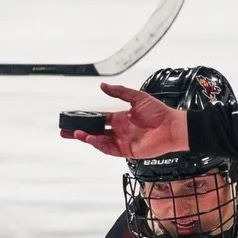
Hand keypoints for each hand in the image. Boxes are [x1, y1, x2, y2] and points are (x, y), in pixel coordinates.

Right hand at [62, 83, 188, 159]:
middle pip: (94, 132)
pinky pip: (110, 149)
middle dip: (79, 132)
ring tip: (76, 134)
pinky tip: (91, 139)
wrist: (172, 127)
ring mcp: (122, 141)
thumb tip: (103, 86)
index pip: (98, 119)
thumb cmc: (159, 112)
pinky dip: (99, 145)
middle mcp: (119, 130)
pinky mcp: (127, 151)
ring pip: (99, 141)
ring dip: (87, 138)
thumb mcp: (138, 97)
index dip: (85, 119)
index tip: (73, 118)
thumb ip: (120, 92)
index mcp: (120, 118)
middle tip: (65, 131)